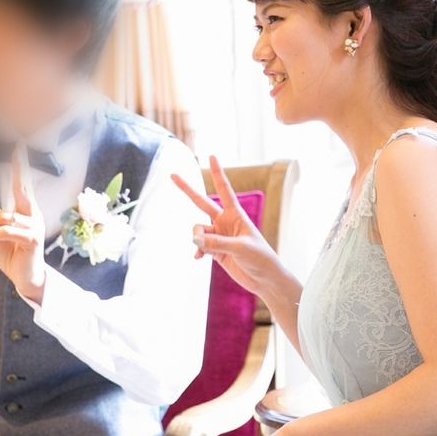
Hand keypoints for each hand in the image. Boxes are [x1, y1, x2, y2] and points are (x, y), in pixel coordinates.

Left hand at [0, 146, 45, 301]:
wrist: (24, 278)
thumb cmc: (11, 254)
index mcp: (25, 211)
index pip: (21, 186)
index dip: (20, 168)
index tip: (19, 149)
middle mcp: (32, 214)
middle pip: (22, 189)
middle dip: (20, 169)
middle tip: (17, 148)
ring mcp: (34, 226)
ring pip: (3, 216)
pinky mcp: (31, 239)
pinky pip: (6, 231)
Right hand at [173, 156, 289, 299]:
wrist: (264, 279)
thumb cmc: (260, 258)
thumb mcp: (240, 248)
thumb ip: (216, 243)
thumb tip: (194, 239)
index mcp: (236, 214)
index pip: (224, 189)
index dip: (217, 172)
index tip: (211, 156)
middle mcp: (225, 221)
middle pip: (202, 202)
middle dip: (187, 190)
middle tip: (172, 175)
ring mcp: (219, 235)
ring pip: (198, 230)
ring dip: (198, 238)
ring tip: (204, 249)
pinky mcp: (215, 250)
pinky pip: (199, 246)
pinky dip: (197, 251)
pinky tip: (198, 258)